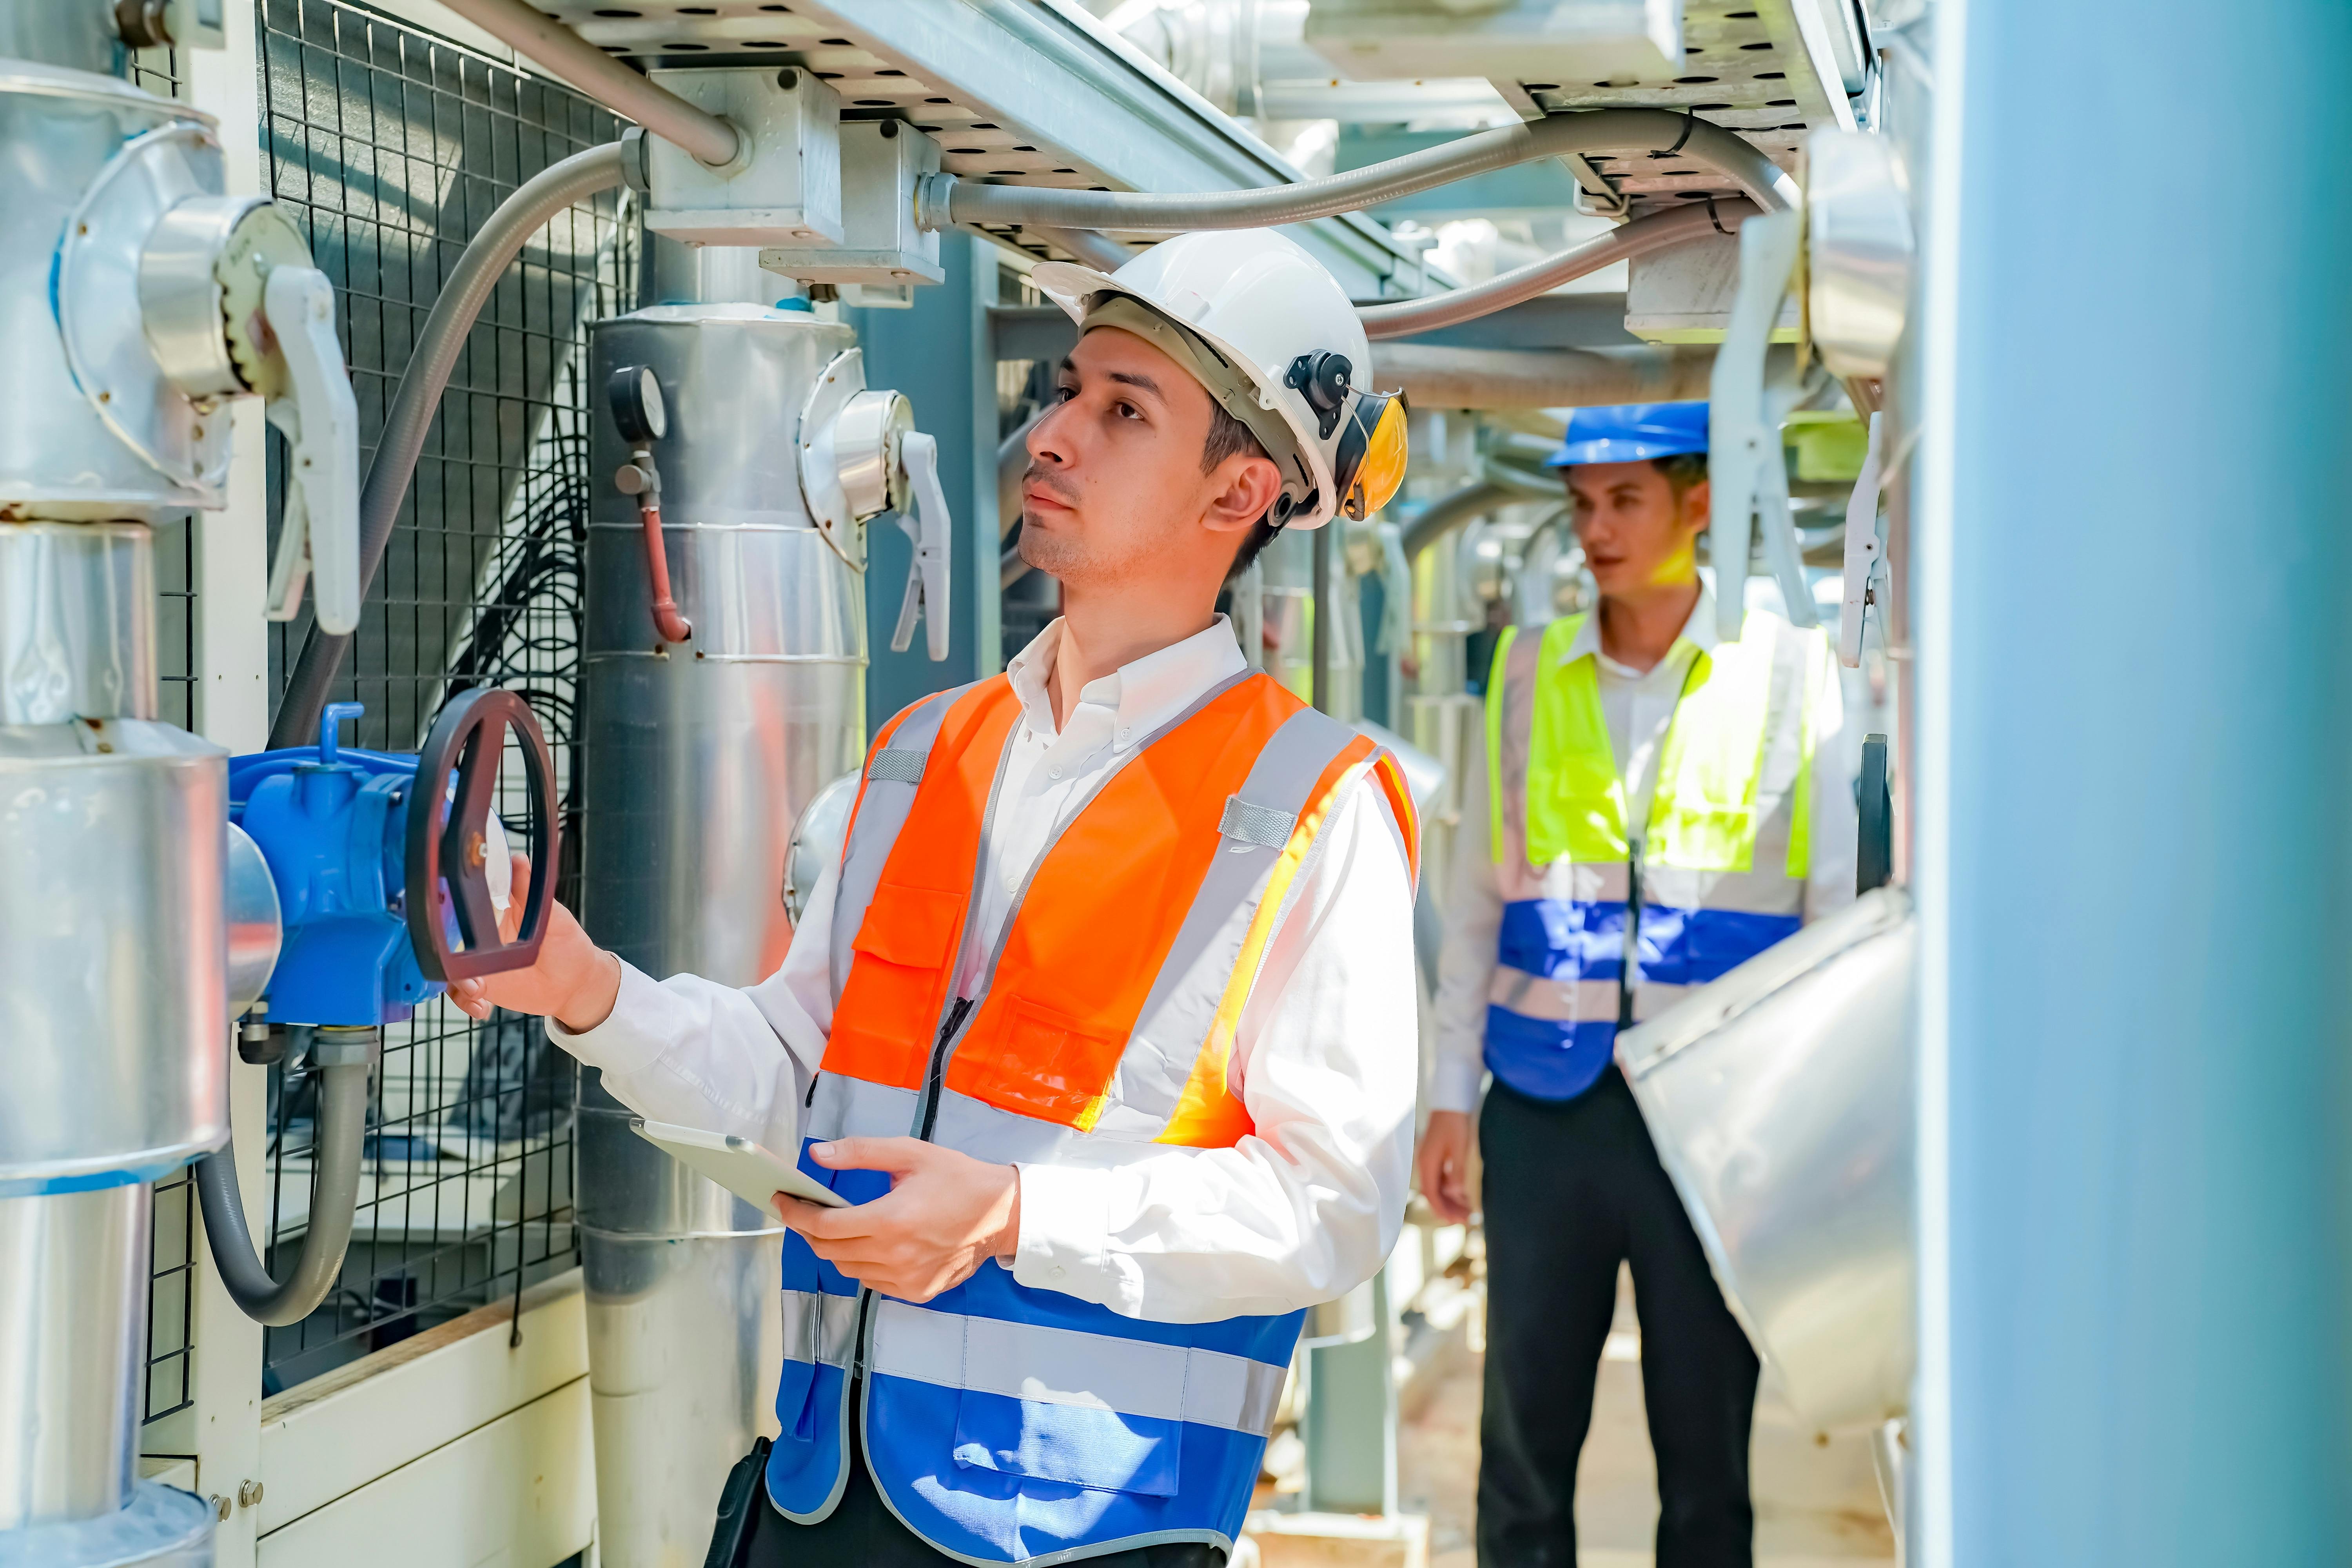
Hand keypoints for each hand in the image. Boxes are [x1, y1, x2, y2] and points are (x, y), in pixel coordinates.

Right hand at [446, 853, 621, 1031]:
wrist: (576, 984)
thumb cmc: (568, 944)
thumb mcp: (552, 915)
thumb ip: (530, 890)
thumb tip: (518, 859)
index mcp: (494, 911)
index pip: (459, 904)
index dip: (443, 909)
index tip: (439, 915)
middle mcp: (481, 936)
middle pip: (444, 938)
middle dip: (442, 951)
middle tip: (461, 961)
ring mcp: (479, 963)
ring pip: (447, 967)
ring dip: (456, 980)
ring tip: (477, 990)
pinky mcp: (483, 986)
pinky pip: (460, 993)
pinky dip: (464, 1001)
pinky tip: (482, 1007)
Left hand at [775, 1137, 1020, 1303]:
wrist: (1003, 1214)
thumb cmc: (957, 1179)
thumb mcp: (910, 1153)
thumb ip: (861, 1152)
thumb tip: (818, 1155)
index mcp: (890, 1220)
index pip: (823, 1226)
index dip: (796, 1213)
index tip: (783, 1200)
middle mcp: (895, 1256)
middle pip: (829, 1251)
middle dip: (810, 1230)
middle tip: (807, 1211)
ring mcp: (906, 1279)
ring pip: (848, 1269)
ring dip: (837, 1247)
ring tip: (841, 1225)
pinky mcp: (917, 1292)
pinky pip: (872, 1281)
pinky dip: (863, 1263)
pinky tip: (873, 1244)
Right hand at [1417, 1110, 1475, 1225]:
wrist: (1451, 1102)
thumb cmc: (1455, 1123)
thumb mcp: (1459, 1148)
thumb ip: (1456, 1172)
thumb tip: (1454, 1194)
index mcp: (1427, 1162)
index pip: (1431, 1193)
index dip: (1442, 1209)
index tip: (1456, 1221)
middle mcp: (1425, 1163)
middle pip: (1434, 1193)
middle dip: (1448, 1208)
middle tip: (1466, 1220)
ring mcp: (1430, 1160)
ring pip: (1438, 1187)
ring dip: (1451, 1200)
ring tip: (1467, 1211)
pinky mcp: (1436, 1156)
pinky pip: (1441, 1178)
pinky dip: (1451, 1189)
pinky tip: (1463, 1196)